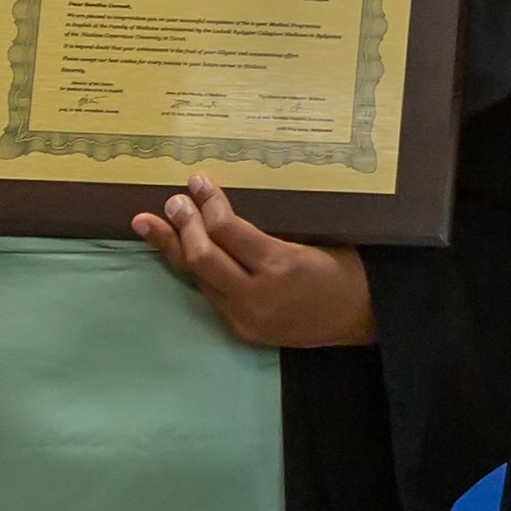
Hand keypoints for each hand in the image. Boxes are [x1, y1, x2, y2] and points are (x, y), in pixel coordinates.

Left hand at [136, 172, 378, 348]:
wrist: (360, 318)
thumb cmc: (343, 268)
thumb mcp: (312, 239)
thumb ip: (267, 231)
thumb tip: (221, 207)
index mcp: (282, 265)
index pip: (227, 230)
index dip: (208, 203)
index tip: (198, 181)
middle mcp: (258, 295)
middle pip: (202, 257)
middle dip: (183, 225)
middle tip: (173, 201)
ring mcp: (247, 317)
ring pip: (198, 279)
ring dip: (174, 249)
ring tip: (150, 224)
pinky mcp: (241, 329)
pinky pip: (210, 294)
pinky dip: (194, 270)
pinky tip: (178, 252)